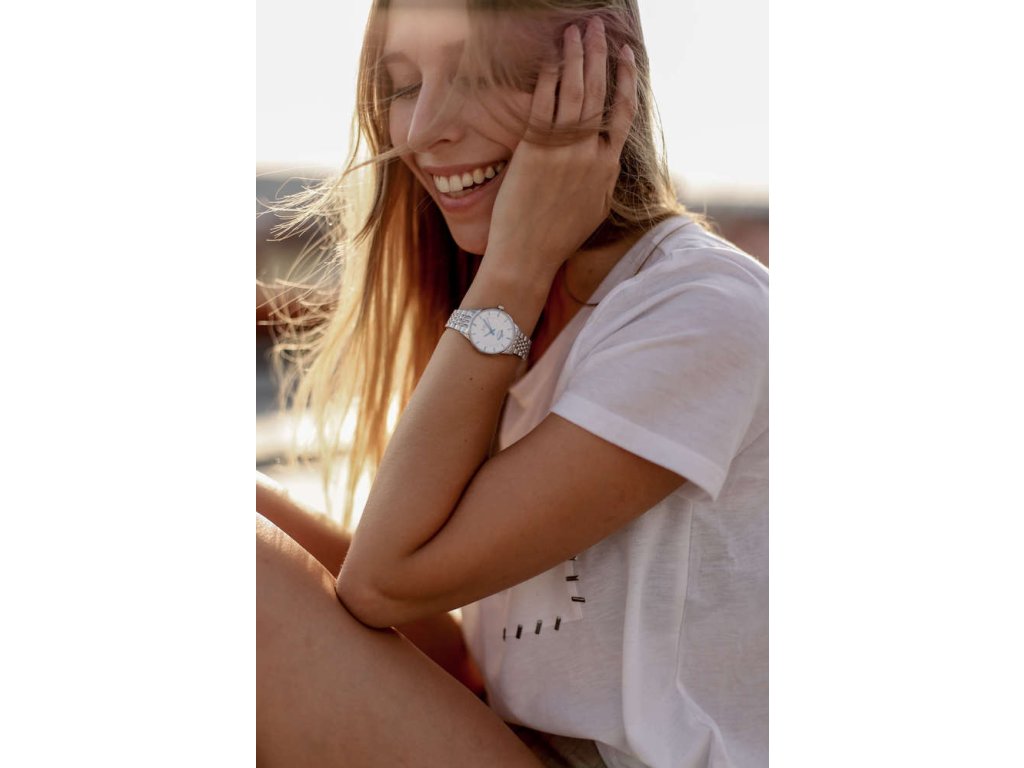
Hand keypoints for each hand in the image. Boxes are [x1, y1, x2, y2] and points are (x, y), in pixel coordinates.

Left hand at [483, 17, 637, 281]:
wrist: (528, 255)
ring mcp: (562, 150)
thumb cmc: (558, 238)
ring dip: (575, 56)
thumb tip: (608, 161)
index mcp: (607, 167)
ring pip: (574, 91)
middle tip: (597, 27)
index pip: (623, 112)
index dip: (625, 79)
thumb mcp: (595, 209)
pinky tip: (549, 59)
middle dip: (598, 54)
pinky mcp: (534, 149)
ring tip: (576, 31)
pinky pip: (544, 104)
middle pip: (598, 92)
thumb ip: (604, 180)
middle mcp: (589, 153)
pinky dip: (548, 78)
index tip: (625, 55)